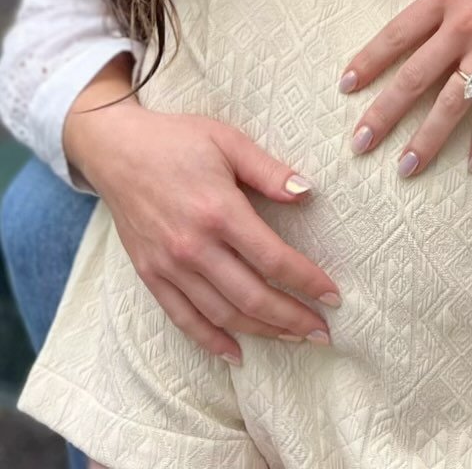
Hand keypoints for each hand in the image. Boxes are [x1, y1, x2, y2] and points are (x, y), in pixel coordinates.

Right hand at [66, 75, 338, 362]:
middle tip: (323, 331)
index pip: (272, 258)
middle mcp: (194, 246)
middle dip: (293, 318)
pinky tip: (238, 354)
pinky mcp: (151, 275)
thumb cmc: (176, 140)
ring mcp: (170, 265)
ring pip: (223, 314)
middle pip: (252, 296)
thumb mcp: (227, 141)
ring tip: (294, 338)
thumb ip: (269, 171)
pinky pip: (184, 319)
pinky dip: (211, 341)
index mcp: (219, 210)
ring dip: (262, 332)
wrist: (117, 150)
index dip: (307, 280)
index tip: (333, 294)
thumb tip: (308, 193)